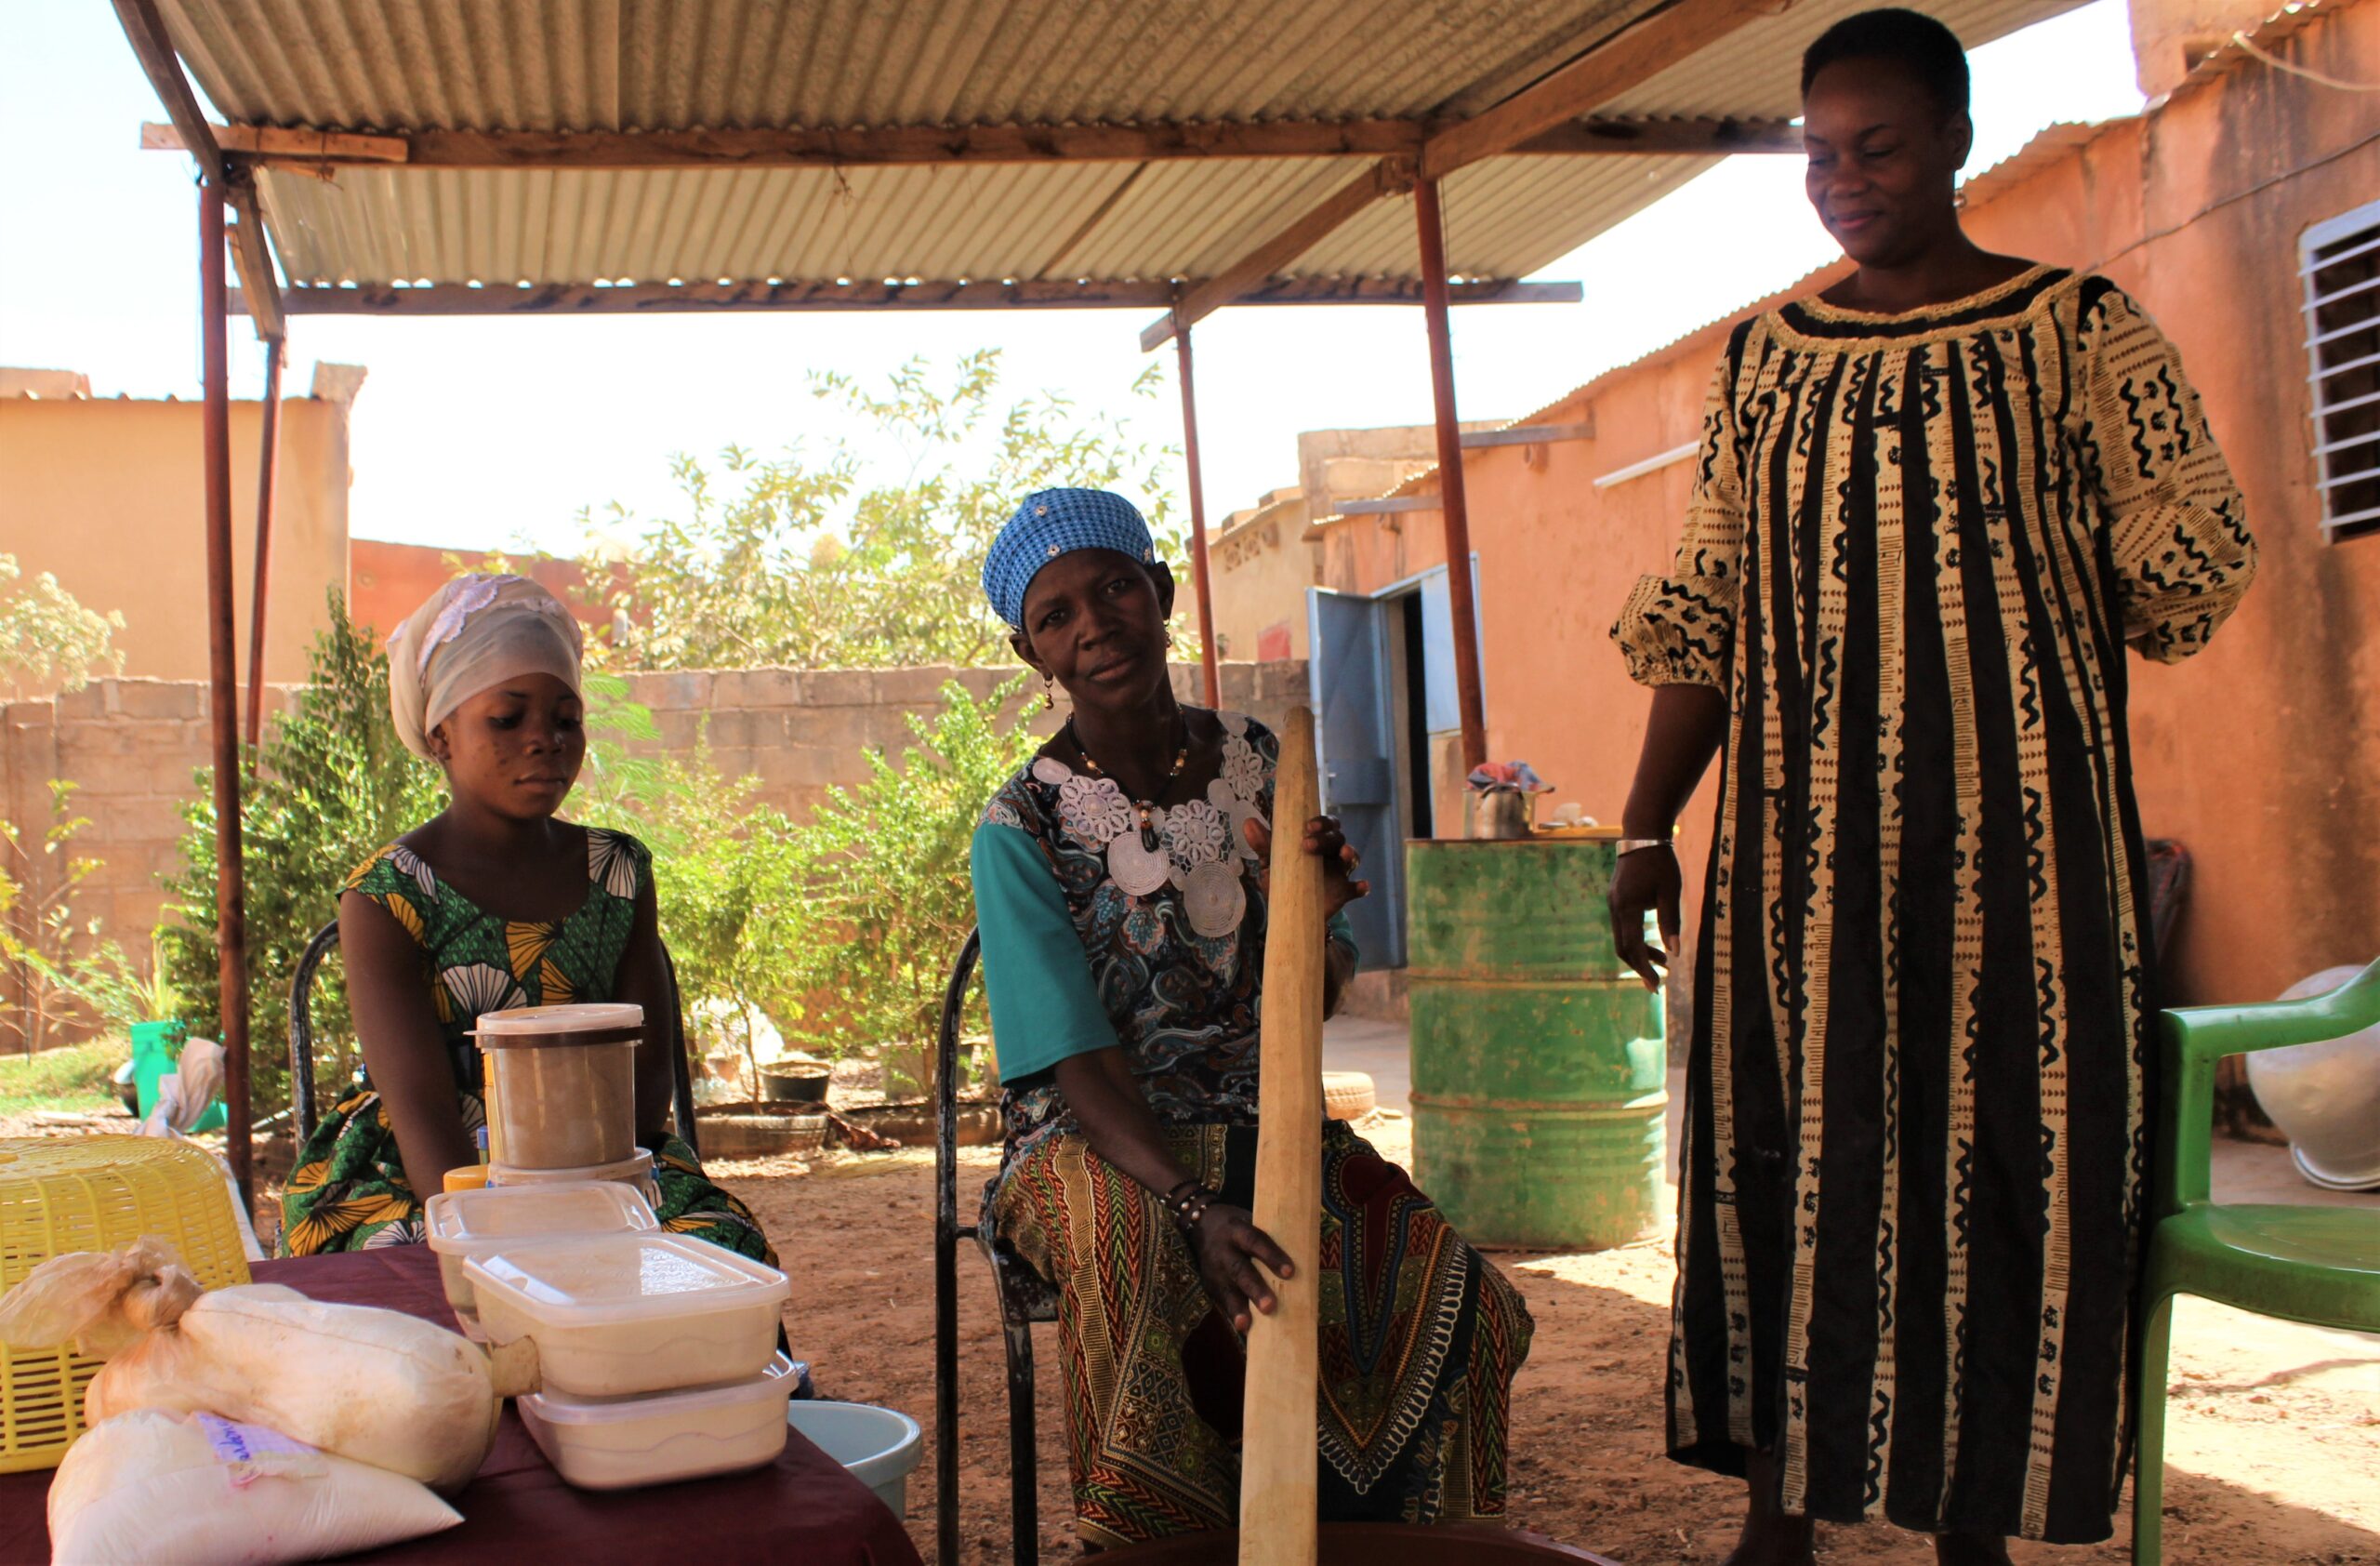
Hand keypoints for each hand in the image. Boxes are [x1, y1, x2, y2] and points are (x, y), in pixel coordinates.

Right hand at [1187, 1202, 1294, 1331]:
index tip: (1289, 1272)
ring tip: (1246, 1324)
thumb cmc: (1241, 1229)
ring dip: (1238, 1308)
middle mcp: (1224, 1251)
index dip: (1272, 1256)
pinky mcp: (1211, 1285)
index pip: (1256, 1241)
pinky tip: (1243, 1329)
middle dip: (1255, 1289)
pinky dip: (1233, 1315)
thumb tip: (1307, 1257)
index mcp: (1238, 1231)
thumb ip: (1272, 1239)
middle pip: (1240, 1270)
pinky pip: (1222, 1302)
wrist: (1203, 1225)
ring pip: (1227, 1290)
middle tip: (1270, 1306)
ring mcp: (1215, 1270)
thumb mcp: (1252, 1223)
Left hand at [1245, 815, 1370, 917]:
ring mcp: (1339, 874)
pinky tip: (1362, 886)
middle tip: (1308, 843)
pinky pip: (1356, 889)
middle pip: (1337, 838)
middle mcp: (1330, 855)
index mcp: (1316, 842)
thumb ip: (1263, 845)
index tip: (1307, 825)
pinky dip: (1361, 887)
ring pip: (1351, 858)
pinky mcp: (1343, 893)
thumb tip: (1248, 822)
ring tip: (1345, 854)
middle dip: (1326, 837)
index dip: (1321, 821)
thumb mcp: (1272, 864)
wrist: (1288, 915)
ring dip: (1350, 853)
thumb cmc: (1283, 882)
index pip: (1325, 825)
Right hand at [1607, 841, 1681, 991]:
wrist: (1642, 835)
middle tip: (1659, 983)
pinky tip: (1655, 945)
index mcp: (1627, 907)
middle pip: (1623, 947)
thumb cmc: (1660, 862)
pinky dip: (1637, 939)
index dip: (1644, 969)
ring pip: (1622, 938)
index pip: (1633, 947)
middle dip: (1640, 967)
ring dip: (1640, 953)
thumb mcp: (1671, 892)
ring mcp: (1613, 903)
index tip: (1656, 987)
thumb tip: (1676, 952)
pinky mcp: (1617, 900)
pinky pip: (1623, 927)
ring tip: (1664, 964)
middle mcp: (1615, 908)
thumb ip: (1671, 922)